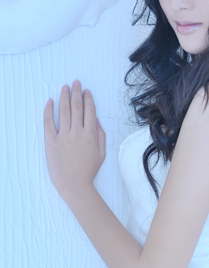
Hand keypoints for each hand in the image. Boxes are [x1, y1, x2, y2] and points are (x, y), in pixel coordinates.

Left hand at [44, 80, 105, 202]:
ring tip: (65, 87)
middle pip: (77, 107)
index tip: (86, 90)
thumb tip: (97, 120)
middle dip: (76, 92)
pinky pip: (49, 123)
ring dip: (64, 97)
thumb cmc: (89, 170)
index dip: (88, 99)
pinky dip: (49, 111)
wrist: (75, 184)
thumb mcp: (101, 153)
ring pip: (64, 111)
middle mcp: (77, 132)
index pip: (90, 111)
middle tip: (75, 82)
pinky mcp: (51, 141)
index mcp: (91, 134)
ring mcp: (64, 136)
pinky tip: (50, 102)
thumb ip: (101, 135)